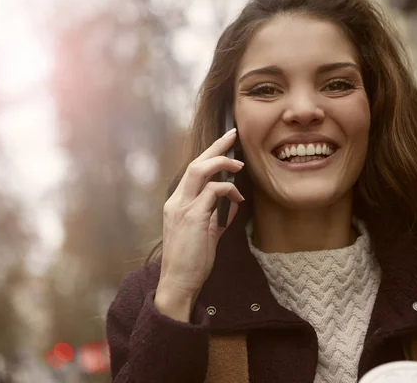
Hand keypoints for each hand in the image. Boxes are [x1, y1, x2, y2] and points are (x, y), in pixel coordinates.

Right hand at [156, 128, 243, 318]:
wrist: (178, 283)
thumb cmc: (192, 261)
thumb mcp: (206, 233)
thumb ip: (216, 216)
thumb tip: (233, 202)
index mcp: (177, 203)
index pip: (192, 171)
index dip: (209, 154)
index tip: (225, 143)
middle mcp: (176, 201)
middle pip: (195, 163)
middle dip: (216, 147)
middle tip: (233, 134)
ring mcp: (182, 208)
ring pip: (200, 171)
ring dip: (222, 163)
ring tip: (239, 164)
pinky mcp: (193, 217)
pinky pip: (213, 191)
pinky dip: (228, 190)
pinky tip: (239, 199)